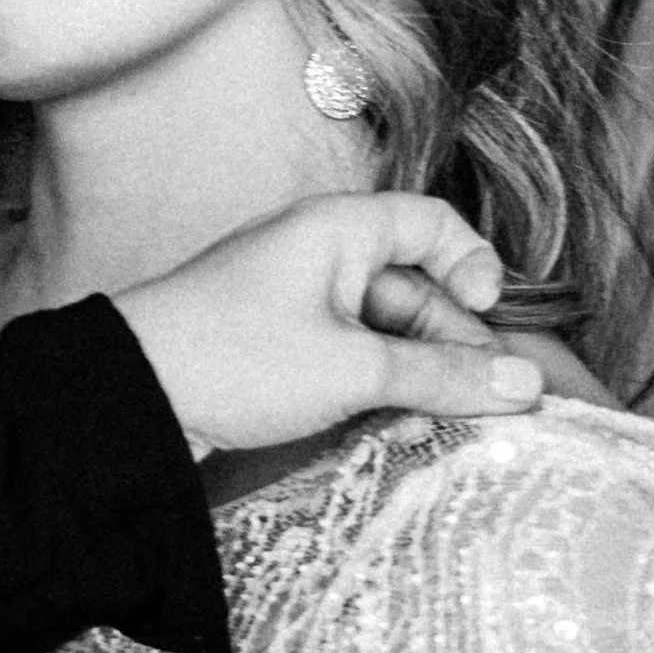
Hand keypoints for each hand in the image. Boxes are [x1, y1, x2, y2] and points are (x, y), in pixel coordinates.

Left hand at [112, 193, 544, 453]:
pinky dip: (379, 390)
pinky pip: (352, 360)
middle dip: (454, 344)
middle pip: (418, 287)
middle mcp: (320, 255)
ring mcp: (299, 304)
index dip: (472, 265)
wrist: (129, 401)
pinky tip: (394, 430)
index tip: (484, 315)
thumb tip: (524, 386)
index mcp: (337, 229)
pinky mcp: (281, 350)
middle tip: (483, 402)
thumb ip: (443, 376)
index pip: (432, 223)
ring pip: (387, 333)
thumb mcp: (351, 370)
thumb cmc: (229, 359)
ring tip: (437, 425)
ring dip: (419, 377)